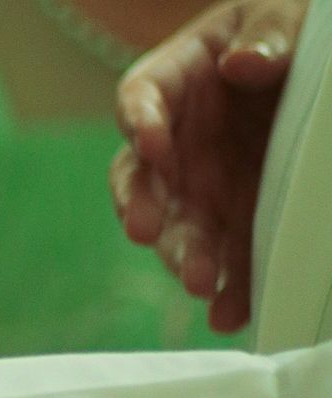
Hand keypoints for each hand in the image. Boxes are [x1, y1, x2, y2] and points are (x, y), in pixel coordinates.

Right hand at [111, 0, 305, 332]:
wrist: (312, 65)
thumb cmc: (282, 30)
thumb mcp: (280, 12)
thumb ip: (264, 30)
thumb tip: (242, 64)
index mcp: (176, 81)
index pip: (139, 101)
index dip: (139, 123)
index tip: (151, 143)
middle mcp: (176, 143)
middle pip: (144, 180)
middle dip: (145, 210)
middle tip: (150, 233)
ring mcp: (201, 186)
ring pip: (177, 229)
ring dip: (183, 257)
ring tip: (201, 282)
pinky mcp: (234, 220)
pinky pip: (225, 259)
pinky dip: (228, 289)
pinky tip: (232, 312)